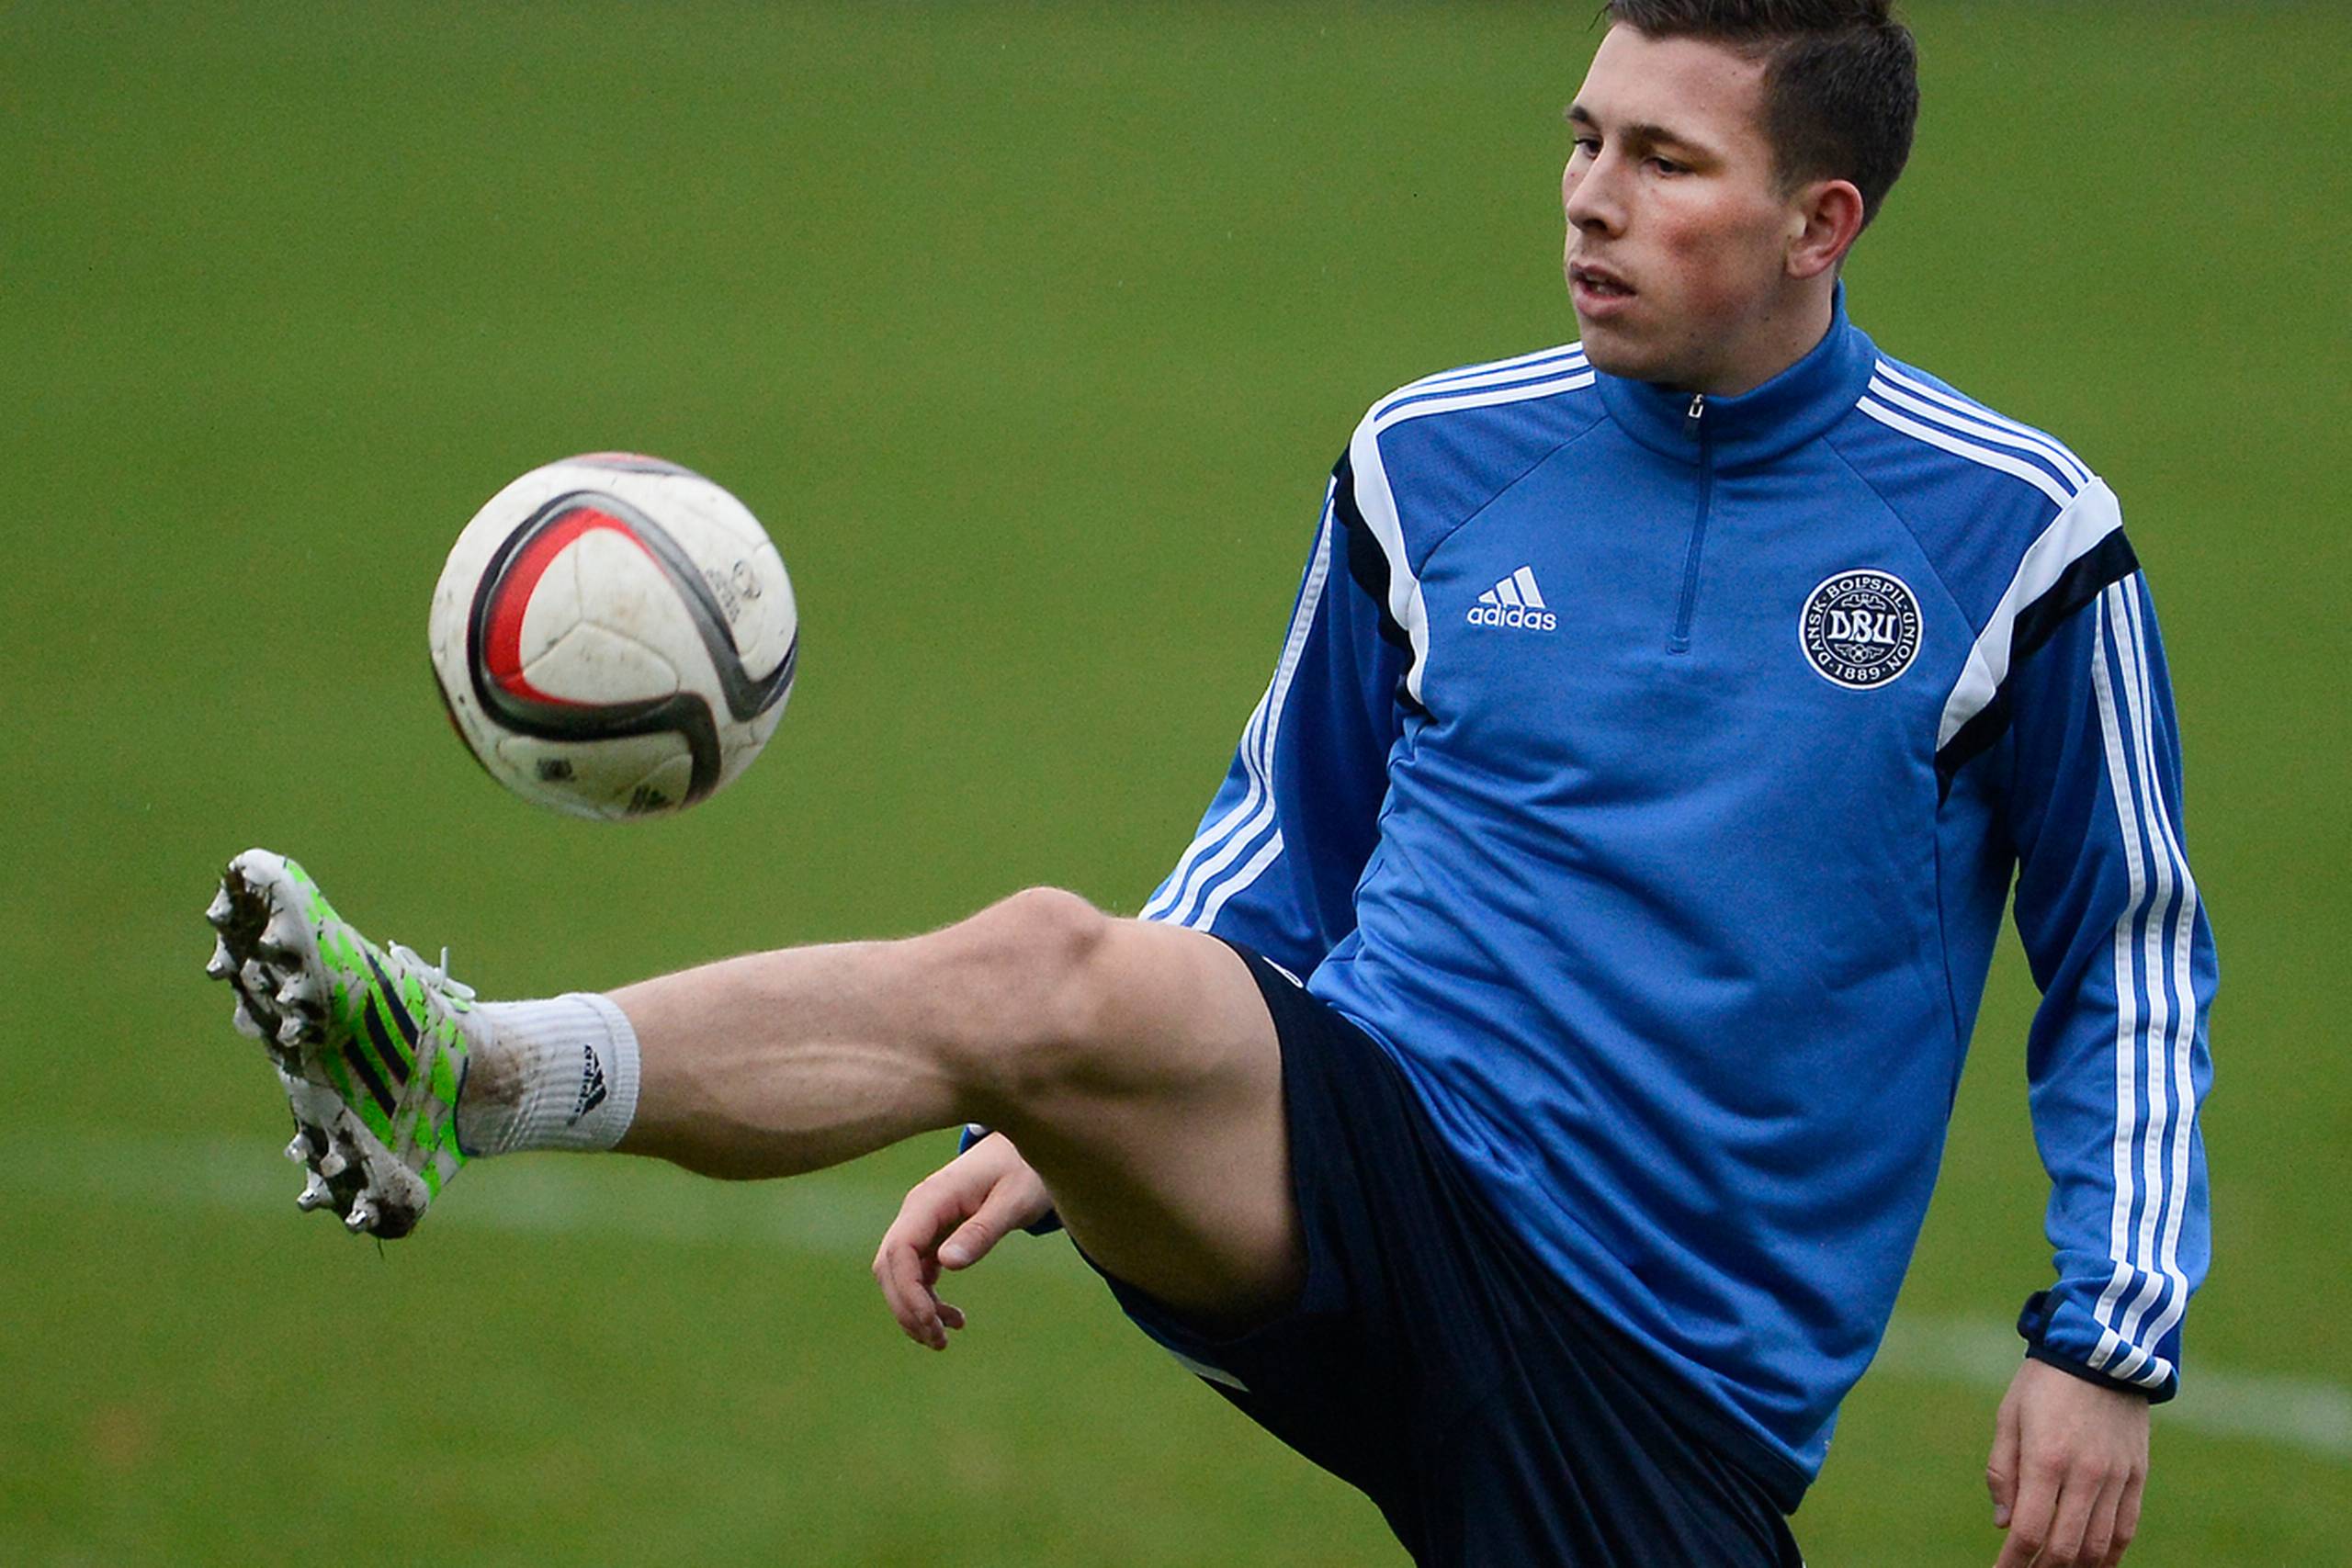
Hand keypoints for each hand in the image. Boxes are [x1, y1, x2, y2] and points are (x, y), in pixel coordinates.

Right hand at [872, 1132, 1054, 1350]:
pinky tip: (952, 1318)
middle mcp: (918, 1210)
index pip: (900, 1250)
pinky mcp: (932, 1232)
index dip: (908, 1292)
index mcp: (932, 1198)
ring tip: (944, 1339)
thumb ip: (983, 1230)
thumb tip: (948, 1263)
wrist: (1024, 1151)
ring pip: (898, 1273)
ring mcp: (922, 1221)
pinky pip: (916, 1271)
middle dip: (907, 1308)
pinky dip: (927, 1298)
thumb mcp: (1013, 1201)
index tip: (932, 1322)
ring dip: (914, 1309)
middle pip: (889, 1266)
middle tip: (939, 1341)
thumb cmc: (1023, 1171)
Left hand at [1986, 1357, 2149, 1566]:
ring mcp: (2116, 1478)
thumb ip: (2002, 1473)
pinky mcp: (2137, 1476)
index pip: (2030, 1531)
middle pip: (2065, 1547)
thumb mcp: (2008, 1418)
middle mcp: (2084, 1475)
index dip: (2014, 1562)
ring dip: (2076, 1566)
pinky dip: (2111, 1555)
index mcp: (2045, 1459)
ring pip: (2100, 1546)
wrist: (2101, 1352)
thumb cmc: (2043, 1383)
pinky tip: (2094, 1563)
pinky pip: (2126, 1529)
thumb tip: (2004, 1525)